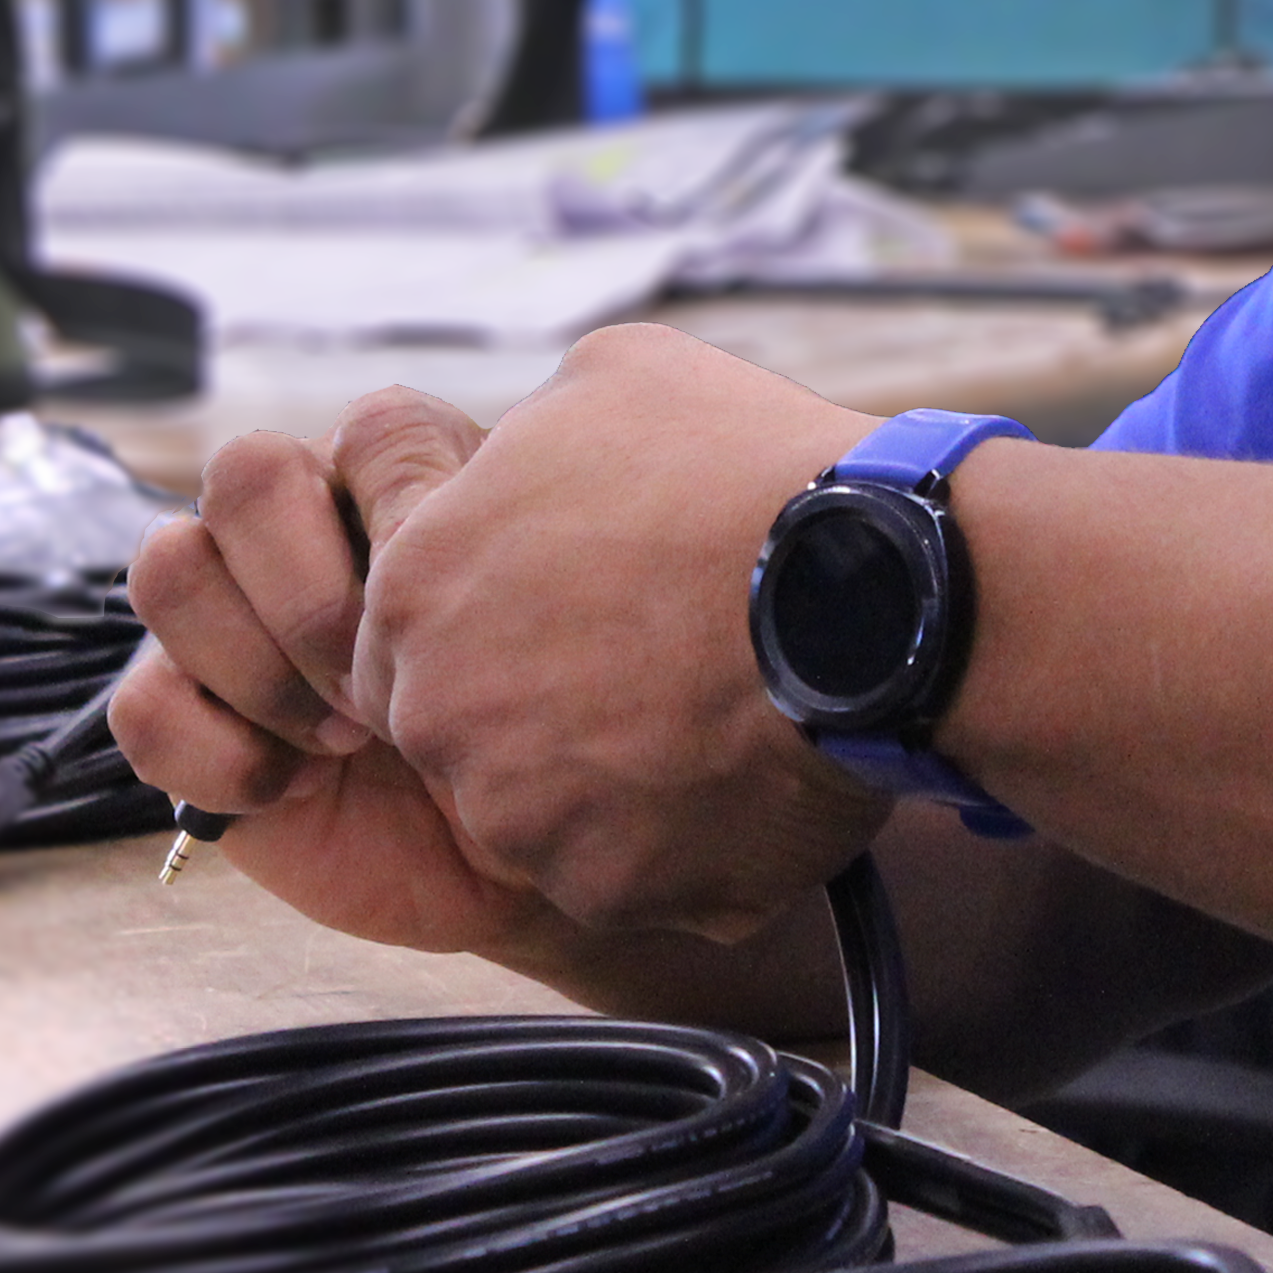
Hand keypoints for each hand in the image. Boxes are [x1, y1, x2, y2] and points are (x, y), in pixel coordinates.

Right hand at [110, 396, 559, 957]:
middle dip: (313, 603)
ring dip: (260, 673)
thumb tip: (408, 525)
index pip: (360, 430)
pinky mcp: (181, 712)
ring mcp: (225, 616)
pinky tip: (292, 789)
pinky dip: (221, 760)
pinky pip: (141, 706)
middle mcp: (294, 526)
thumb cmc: (531, 735)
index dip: (400, 533)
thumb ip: (468, 543)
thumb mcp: (532, 626)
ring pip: (168, 570)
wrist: (512, 867)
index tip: (449, 631)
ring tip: (338, 743)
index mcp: (387, 477)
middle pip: (240, 476)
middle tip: (375, 695)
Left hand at [345, 324, 885, 942]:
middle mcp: (440, 714)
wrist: (865, 592)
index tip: (576, 620)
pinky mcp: (607, 891)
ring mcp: (519, 817)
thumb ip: (530, 439)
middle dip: (544, 713)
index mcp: (418, 583)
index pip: (407, 638)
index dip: (495, 630)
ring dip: (611, 786)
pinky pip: (633, 879)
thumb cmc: (739, 468)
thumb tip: (528, 455)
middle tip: (648, 672)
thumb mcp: (608, 381)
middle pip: (466, 738)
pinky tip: (748, 777)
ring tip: (710, 720)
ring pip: (545, 820)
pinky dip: (683, 848)